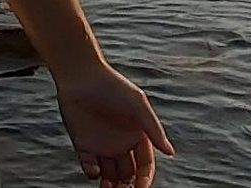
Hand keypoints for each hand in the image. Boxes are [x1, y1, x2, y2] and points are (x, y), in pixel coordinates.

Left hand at [56, 62, 175, 187]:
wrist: (80, 75)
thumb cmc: (112, 86)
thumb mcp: (137, 104)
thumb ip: (153, 128)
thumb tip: (170, 152)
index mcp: (137, 136)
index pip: (145, 165)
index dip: (145, 178)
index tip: (141, 187)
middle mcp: (121, 144)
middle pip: (128, 175)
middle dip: (127, 186)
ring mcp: (101, 146)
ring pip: (109, 175)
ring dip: (110, 186)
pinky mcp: (83, 145)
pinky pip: (89, 167)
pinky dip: (92, 173)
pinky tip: (94, 171)